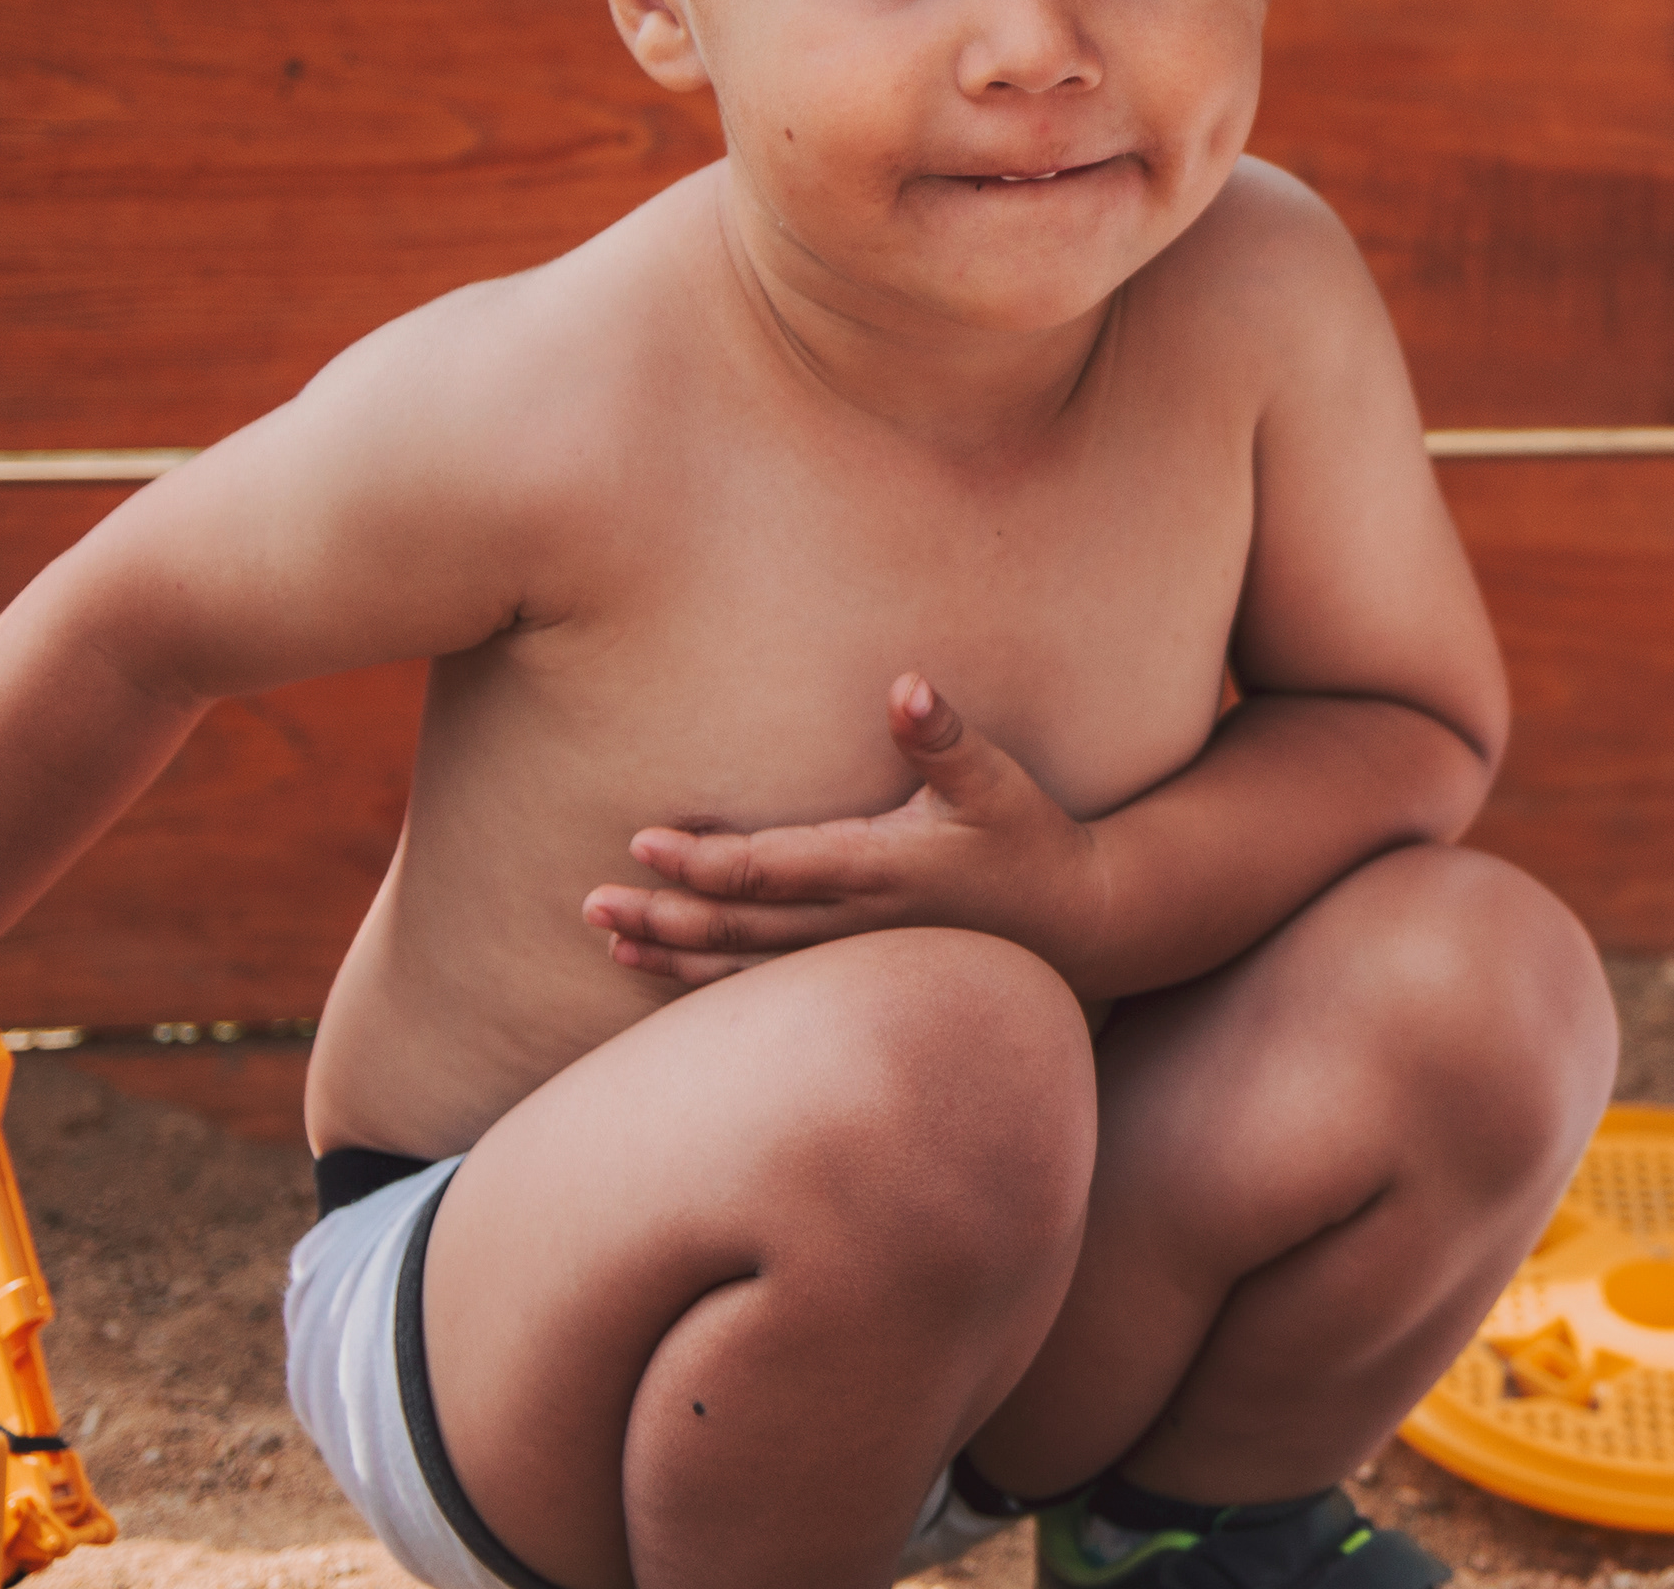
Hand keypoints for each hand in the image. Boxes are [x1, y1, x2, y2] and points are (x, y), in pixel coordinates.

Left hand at [584, 675, 1107, 986]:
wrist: (1080, 923)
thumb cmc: (1032, 841)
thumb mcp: (996, 780)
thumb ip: (942, 734)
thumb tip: (907, 686)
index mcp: (879, 871)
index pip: (771, 871)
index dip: (704, 861)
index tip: (643, 842)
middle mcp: (856, 926)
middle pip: (740, 929)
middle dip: (664, 914)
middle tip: (592, 903)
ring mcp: (855, 961)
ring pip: (746, 969)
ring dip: (674, 952)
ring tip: (610, 938)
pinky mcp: (859, 976)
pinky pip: (769, 987)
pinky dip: (710, 980)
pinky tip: (667, 967)